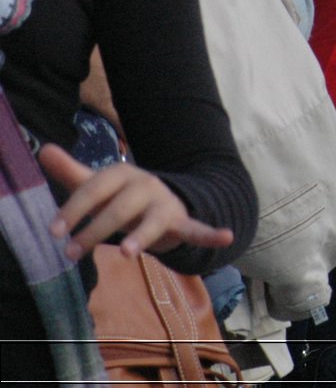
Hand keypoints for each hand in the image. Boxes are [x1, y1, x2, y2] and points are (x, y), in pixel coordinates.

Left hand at [39, 144, 234, 261]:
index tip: (54, 231)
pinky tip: (226, 236)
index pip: (95, 189)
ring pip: (150, 222)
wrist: (164, 200)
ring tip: (125, 252)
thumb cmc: (121, 197)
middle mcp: (145, 185)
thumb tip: (44, 149)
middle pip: (119, 208)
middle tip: (70, 252)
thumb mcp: (98, 184)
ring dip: (139, 236)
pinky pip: (197, 228)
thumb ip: (72, 171)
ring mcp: (165, 203)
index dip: (73, 209)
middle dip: (95, 229)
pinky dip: (212, 233)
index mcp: (122, 174)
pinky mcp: (181, 221)